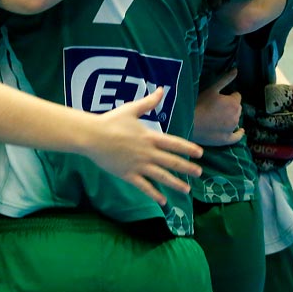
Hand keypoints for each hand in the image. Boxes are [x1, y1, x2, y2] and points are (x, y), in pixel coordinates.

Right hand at [85, 87, 203, 202]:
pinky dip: (154, 194)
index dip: (188, 149)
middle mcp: (147, 152)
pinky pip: (144, 187)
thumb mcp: (131, 109)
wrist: (92, 136)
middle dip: (187, 168)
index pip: (174, 144)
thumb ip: (149, 102)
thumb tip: (162, 89)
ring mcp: (138, 165)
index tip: (200, 154)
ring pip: (161, 177)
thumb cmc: (110, 121)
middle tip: (199, 173)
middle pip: (172, 162)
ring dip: (175, 183)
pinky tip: (163, 202)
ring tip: (187, 190)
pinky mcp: (128, 174)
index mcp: (150, 137)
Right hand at [192, 69, 243, 146]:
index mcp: (234, 103)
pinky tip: (240, 131)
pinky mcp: (226, 139)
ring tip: (218, 117)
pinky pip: (237, 137)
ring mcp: (231, 129)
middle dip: (230, 106)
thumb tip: (236, 70)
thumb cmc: (198, 104)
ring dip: (231, 117)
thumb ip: (225, 79)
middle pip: (237, 108)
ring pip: (236, 120)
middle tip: (217, 107)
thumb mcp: (211, 89)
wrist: (188, 123)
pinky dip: (239, 133)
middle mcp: (236, 116)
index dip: (228, 96)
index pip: (236, 96)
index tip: (219, 98)